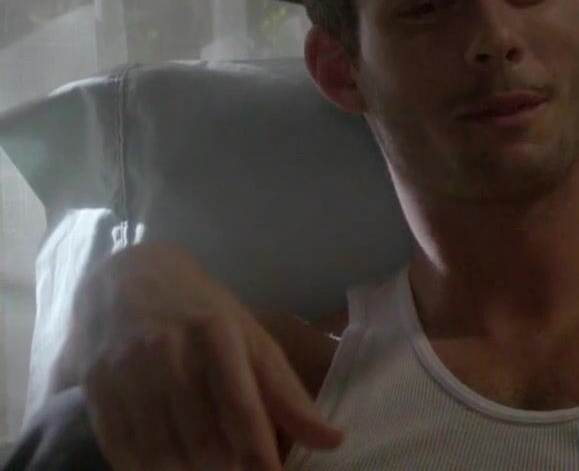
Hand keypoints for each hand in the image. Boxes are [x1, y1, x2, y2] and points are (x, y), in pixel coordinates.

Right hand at [64, 242, 342, 469]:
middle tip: (236, 470)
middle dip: (224, 469)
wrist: (126, 277)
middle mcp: (168, 350)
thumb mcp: (251, 339)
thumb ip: (286, 393)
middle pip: (201, 440)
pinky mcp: (95, 386)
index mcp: (217, 333)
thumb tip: (332, 440)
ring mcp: (126, 369)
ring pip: (161, 451)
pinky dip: (147, 469)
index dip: (258, 453)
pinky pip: (122, 448)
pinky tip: (167, 468)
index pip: (242, 408)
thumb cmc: (202, 313)